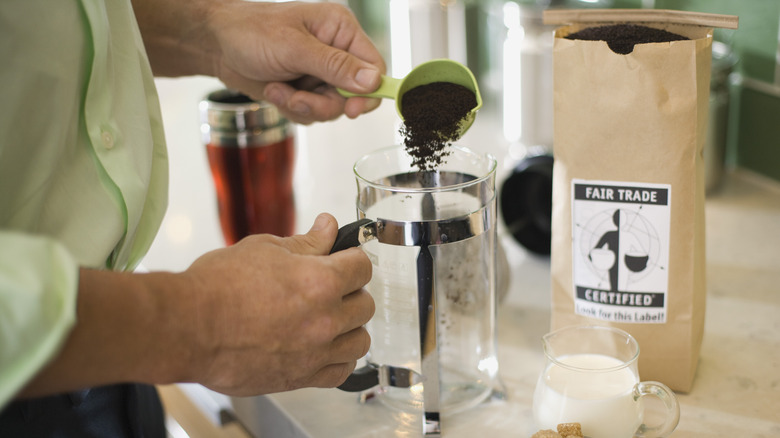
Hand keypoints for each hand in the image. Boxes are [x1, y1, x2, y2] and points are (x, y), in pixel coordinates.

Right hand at [184, 213, 373, 394]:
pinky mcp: (301, 377)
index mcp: (320, 281)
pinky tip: (326, 346)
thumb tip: (327, 228)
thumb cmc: (217, 287)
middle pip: (365, 304)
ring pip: (360, 340)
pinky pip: (341, 371)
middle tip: (331, 286)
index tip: (343, 259)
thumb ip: (306, 242)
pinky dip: (339, 358)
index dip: (352, 258)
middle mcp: (325, 319)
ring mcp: (315, 352)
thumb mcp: (265, 249)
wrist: (187, 327)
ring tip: (329, 317)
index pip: (362, 267)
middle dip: (351, 291)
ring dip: (350, 326)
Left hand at [207, 1, 385, 123]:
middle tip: (298, 99)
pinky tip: (275, 91)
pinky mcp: (305, 90)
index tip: (352, 109)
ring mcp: (320, 73)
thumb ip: (336, 66)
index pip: (374, 67)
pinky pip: (313, 114)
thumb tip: (373, 81)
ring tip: (279, 90)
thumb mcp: (294, 48)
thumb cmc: (250, 32)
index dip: (368, 93)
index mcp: (341, 30)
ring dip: (304, 106)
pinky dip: (292, 109)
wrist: (215, 46)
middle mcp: (336, 52)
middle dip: (324, 103)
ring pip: (332, 109)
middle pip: (354, 96)